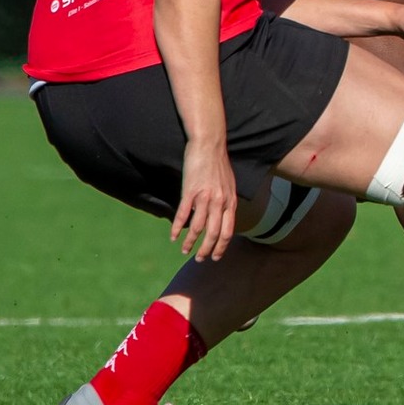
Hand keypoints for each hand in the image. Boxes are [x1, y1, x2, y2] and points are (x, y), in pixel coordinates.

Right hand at [172, 138, 236, 261]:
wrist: (209, 144)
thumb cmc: (219, 164)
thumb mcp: (229, 184)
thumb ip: (227, 201)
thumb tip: (224, 215)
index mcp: (230, 201)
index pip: (228, 231)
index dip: (222, 246)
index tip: (216, 257)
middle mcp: (220, 202)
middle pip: (213, 233)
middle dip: (206, 250)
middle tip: (200, 260)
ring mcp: (205, 197)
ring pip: (197, 227)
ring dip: (190, 242)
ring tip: (184, 251)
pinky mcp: (190, 191)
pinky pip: (183, 214)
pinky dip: (177, 228)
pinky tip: (173, 237)